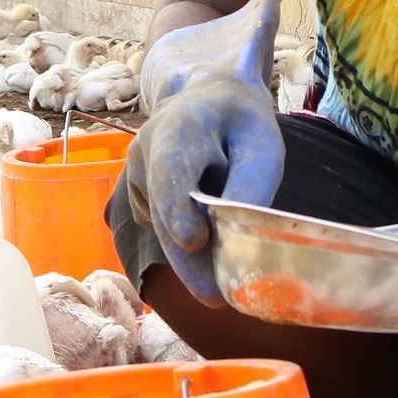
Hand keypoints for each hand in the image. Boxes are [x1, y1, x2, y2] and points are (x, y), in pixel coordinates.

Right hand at [121, 0, 285, 304]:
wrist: (213, 101)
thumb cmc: (242, 127)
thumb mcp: (262, 147)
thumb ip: (250, 188)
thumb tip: (236, 239)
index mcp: (182, 122)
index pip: (173, 167)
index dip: (178, 206)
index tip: (193, 239)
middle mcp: (146, 145)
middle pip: (164, 209)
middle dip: (187, 258)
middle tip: (214, 297)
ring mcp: (134, 170)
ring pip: (161, 225)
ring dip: (190, 253)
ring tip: (222, 262)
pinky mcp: (136, 193)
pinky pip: (161, 228)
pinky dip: (185, 241)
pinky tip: (205, 230)